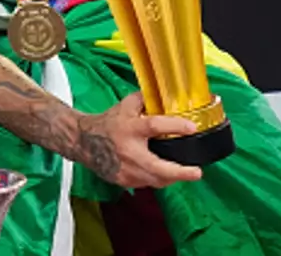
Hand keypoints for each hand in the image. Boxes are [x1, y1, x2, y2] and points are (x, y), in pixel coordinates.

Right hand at [77, 93, 203, 188]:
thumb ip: (144, 100)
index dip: (174, 126)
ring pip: (155, 180)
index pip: (154, 126)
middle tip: (197, 172)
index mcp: (130, 128)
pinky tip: (164, 174)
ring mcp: (126, 169)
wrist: (83, 141)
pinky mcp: (124, 181)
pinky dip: (157, 179)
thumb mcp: (124, 106)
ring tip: (185, 173)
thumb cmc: (107, 123)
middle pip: (158, 166)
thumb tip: (165, 95)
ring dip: (172, 178)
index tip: (192, 127)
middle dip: (179, 172)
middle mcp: (128, 150)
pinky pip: (147, 184)